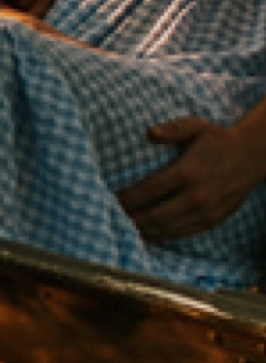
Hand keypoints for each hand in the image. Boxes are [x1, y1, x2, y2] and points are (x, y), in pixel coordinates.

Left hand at [118, 117, 261, 241]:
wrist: (251, 158)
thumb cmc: (218, 140)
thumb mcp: (196, 126)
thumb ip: (172, 129)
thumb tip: (150, 133)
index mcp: (187, 172)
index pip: (149, 190)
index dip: (128, 198)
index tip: (111, 199)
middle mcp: (196, 196)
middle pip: (155, 215)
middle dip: (131, 218)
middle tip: (112, 217)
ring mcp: (205, 212)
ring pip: (168, 229)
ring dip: (145, 231)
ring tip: (125, 229)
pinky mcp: (213, 221)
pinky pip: (183, 233)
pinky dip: (164, 236)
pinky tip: (149, 233)